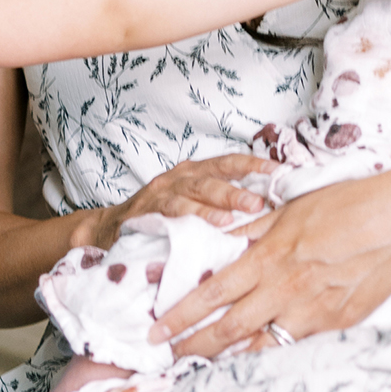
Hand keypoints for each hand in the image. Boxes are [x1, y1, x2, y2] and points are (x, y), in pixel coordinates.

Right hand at [79, 152, 276, 252]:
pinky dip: (189, 219)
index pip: (228, 162)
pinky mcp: (146, 211)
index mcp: (194, 172)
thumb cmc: (161, 217)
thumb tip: (265, 207)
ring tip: (236, 216)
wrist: (110, 228)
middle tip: (261, 201)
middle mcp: (179, 177)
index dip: (253, 164)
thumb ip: (220, 203)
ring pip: (193, 193)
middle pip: (213, 177)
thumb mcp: (192, 203)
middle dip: (238, 189)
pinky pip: (170, 213)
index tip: (280, 170)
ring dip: (216, 204)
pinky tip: (205, 229)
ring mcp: (161, 193)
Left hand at [151, 161, 390, 355]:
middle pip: (228, 329)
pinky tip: (257, 358)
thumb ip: (252, 232)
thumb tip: (217, 241)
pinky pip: (298, 346)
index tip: (156, 331)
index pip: (211, 293)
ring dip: (229, 357)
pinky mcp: (340, 324)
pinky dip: (273, 353)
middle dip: (193, 346)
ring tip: (205, 366)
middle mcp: (286, 290)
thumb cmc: (350, 204)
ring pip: (260, 346)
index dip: (179, 316)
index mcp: (269, 257)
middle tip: (168, 357)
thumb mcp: (292, 209)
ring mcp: (314, 312)